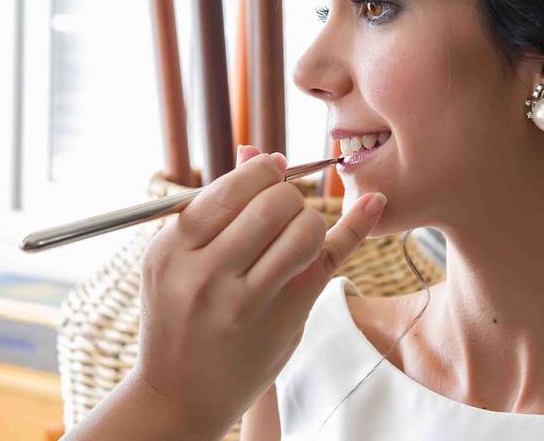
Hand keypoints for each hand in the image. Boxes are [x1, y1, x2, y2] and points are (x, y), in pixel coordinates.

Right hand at [131, 145, 386, 439]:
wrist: (178, 393)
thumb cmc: (179, 315)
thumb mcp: (178, 260)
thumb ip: (218, 207)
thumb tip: (258, 151)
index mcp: (170, 249)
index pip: (230, 188)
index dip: (263, 171)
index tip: (275, 169)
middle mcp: (204, 274)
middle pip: (272, 203)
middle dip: (288, 194)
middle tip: (285, 206)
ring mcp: (245, 301)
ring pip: (303, 227)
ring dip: (310, 218)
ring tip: (297, 231)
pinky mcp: (284, 318)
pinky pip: (329, 259)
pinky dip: (355, 226)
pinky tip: (373, 203)